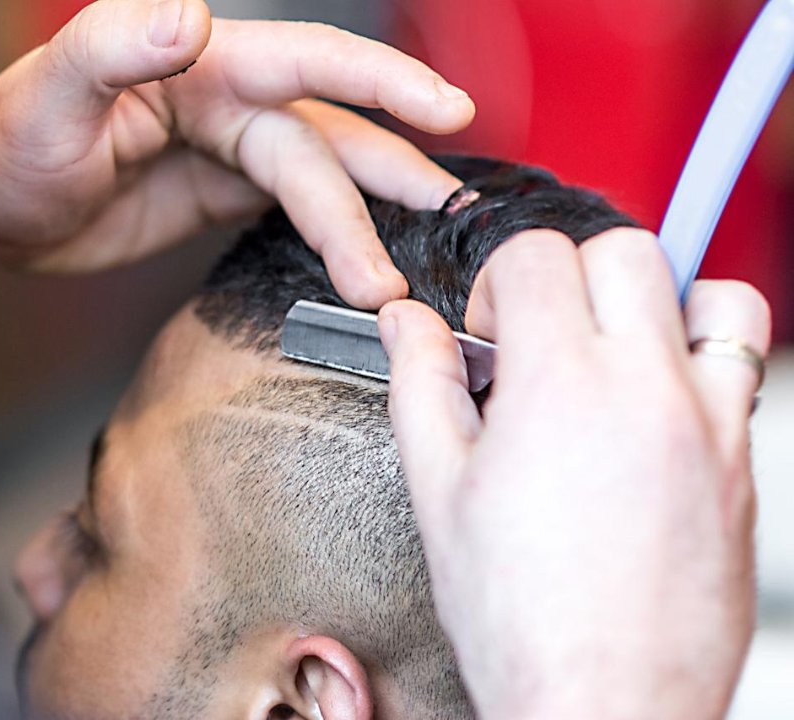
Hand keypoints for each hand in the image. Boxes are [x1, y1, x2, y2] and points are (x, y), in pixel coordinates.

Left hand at [0, 0, 473, 308]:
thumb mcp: (46, 96)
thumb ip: (112, 48)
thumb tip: (188, 14)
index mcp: (196, 65)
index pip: (306, 65)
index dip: (381, 83)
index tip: (448, 110)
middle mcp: (224, 100)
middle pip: (324, 141)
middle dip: (379, 191)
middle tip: (435, 238)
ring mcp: (225, 152)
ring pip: (318, 181)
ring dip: (363, 226)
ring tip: (400, 280)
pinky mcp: (217, 196)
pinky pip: (292, 208)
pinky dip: (334, 232)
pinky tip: (366, 257)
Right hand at [378, 228, 769, 718]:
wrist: (605, 703)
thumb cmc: (520, 616)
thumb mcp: (439, 491)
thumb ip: (420, 384)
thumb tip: (405, 323)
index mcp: (558, 386)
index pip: (537, 255)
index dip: (497, 284)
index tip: (489, 332)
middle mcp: (645, 388)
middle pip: (623, 250)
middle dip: (569, 275)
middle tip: (541, 338)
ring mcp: (708, 422)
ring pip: (709, 292)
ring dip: (656, 301)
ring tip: (613, 353)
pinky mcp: (743, 462)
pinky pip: (746, 365)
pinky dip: (705, 355)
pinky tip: (657, 402)